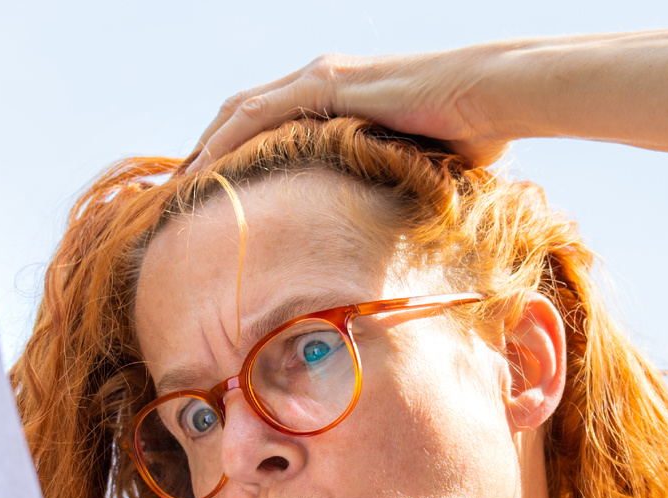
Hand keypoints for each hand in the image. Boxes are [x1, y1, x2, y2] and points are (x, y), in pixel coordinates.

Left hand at [187, 31, 667, 181]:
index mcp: (335, 102)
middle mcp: (318, 83)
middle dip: (206, 158)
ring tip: (172, 192)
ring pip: (237, 115)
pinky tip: (200, 174)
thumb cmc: (472, 136)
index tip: (210, 201)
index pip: (267, 131)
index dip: (234, 162)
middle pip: (240, 120)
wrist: (495, 98)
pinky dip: (223, 144)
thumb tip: (391, 247)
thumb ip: (389, 194)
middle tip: (174, 199)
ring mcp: (318, 80)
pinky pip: (256, 116)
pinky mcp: (324, 85)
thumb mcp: (415, 172)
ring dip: (203, 152)